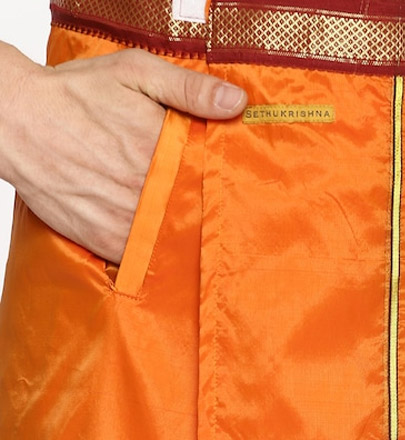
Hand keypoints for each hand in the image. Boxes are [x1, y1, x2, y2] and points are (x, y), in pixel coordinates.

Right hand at [0, 44, 245, 262]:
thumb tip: (236, 102)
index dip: (226, 186)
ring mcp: (123, 218)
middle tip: (220, 213)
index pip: (212, 179)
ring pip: (171, 239)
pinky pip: (141, 257)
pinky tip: (161, 242)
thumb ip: (188, 88)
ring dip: (184, 236)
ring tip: (193, 229)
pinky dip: (153, 252)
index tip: (237, 189)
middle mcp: (145, 189)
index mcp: (162, 150)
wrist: (15, 121)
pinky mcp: (102, 238)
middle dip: (207, 211)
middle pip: (194, 211)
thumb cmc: (75, 95)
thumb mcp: (136, 72)